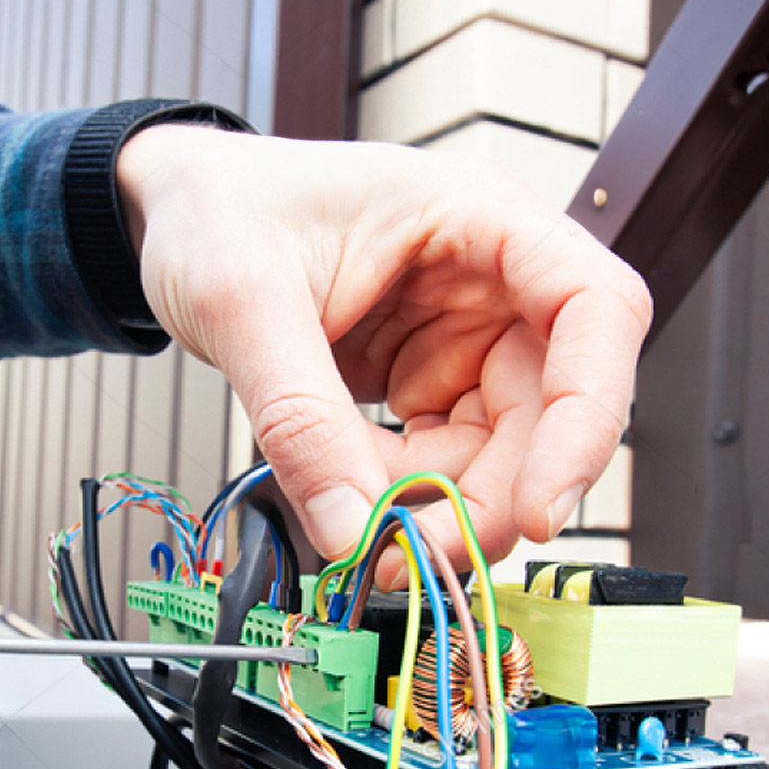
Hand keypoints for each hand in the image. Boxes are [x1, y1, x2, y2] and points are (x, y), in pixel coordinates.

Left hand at [118, 126, 650, 575]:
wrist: (172, 214)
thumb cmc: (217, 212)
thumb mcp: (244, 304)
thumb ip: (298, 418)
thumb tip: (349, 529)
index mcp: (478, 217)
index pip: (595, 310)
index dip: (588, 415)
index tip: (540, 507)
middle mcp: (491, 277)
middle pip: (553, 404)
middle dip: (496, 493)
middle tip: (421, 556)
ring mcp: (463, 332)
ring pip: (502, 447)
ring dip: (443, 504)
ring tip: (358, 523)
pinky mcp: (427, 377)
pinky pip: (443, 458)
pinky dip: (403, 493)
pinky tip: (347, 494)